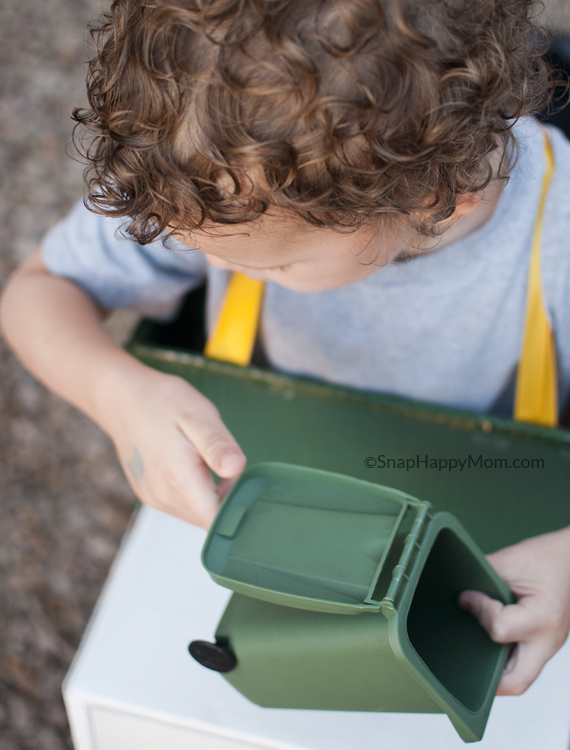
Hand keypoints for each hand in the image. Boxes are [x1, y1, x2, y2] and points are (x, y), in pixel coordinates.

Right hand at [101, 367, 245, 528]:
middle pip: (207, 517)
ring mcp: (153, 497)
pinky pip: (180, 504)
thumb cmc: (163, 403)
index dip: (236, 510)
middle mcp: (163, 496)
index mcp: (179, 479)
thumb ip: (218, 446)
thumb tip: (237, 469)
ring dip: (210, 494)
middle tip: (225, 460)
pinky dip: (194, 491)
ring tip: (206, 458)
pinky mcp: (149, 494)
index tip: (248, 490)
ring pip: (195, 512)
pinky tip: (191, 463)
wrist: (123, 398)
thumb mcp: (199, 416)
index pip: (215, 520)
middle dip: (225, 498)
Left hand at [458, 526, 569, 694]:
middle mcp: (549, 641)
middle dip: (486, 674)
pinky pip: (521, 663)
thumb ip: (483, 578)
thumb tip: (458, 592)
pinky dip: (502, 658)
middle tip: (463, 654)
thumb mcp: (511, 561)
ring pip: (519, 677)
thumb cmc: (547, 558)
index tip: (468, 597)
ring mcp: (548, 647)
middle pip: (515, 681)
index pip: (500, 629)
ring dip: (494, 670)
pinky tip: (486, 642)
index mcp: (543, 618)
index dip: (478, 610)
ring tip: (472, 648)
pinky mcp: (544, 646)